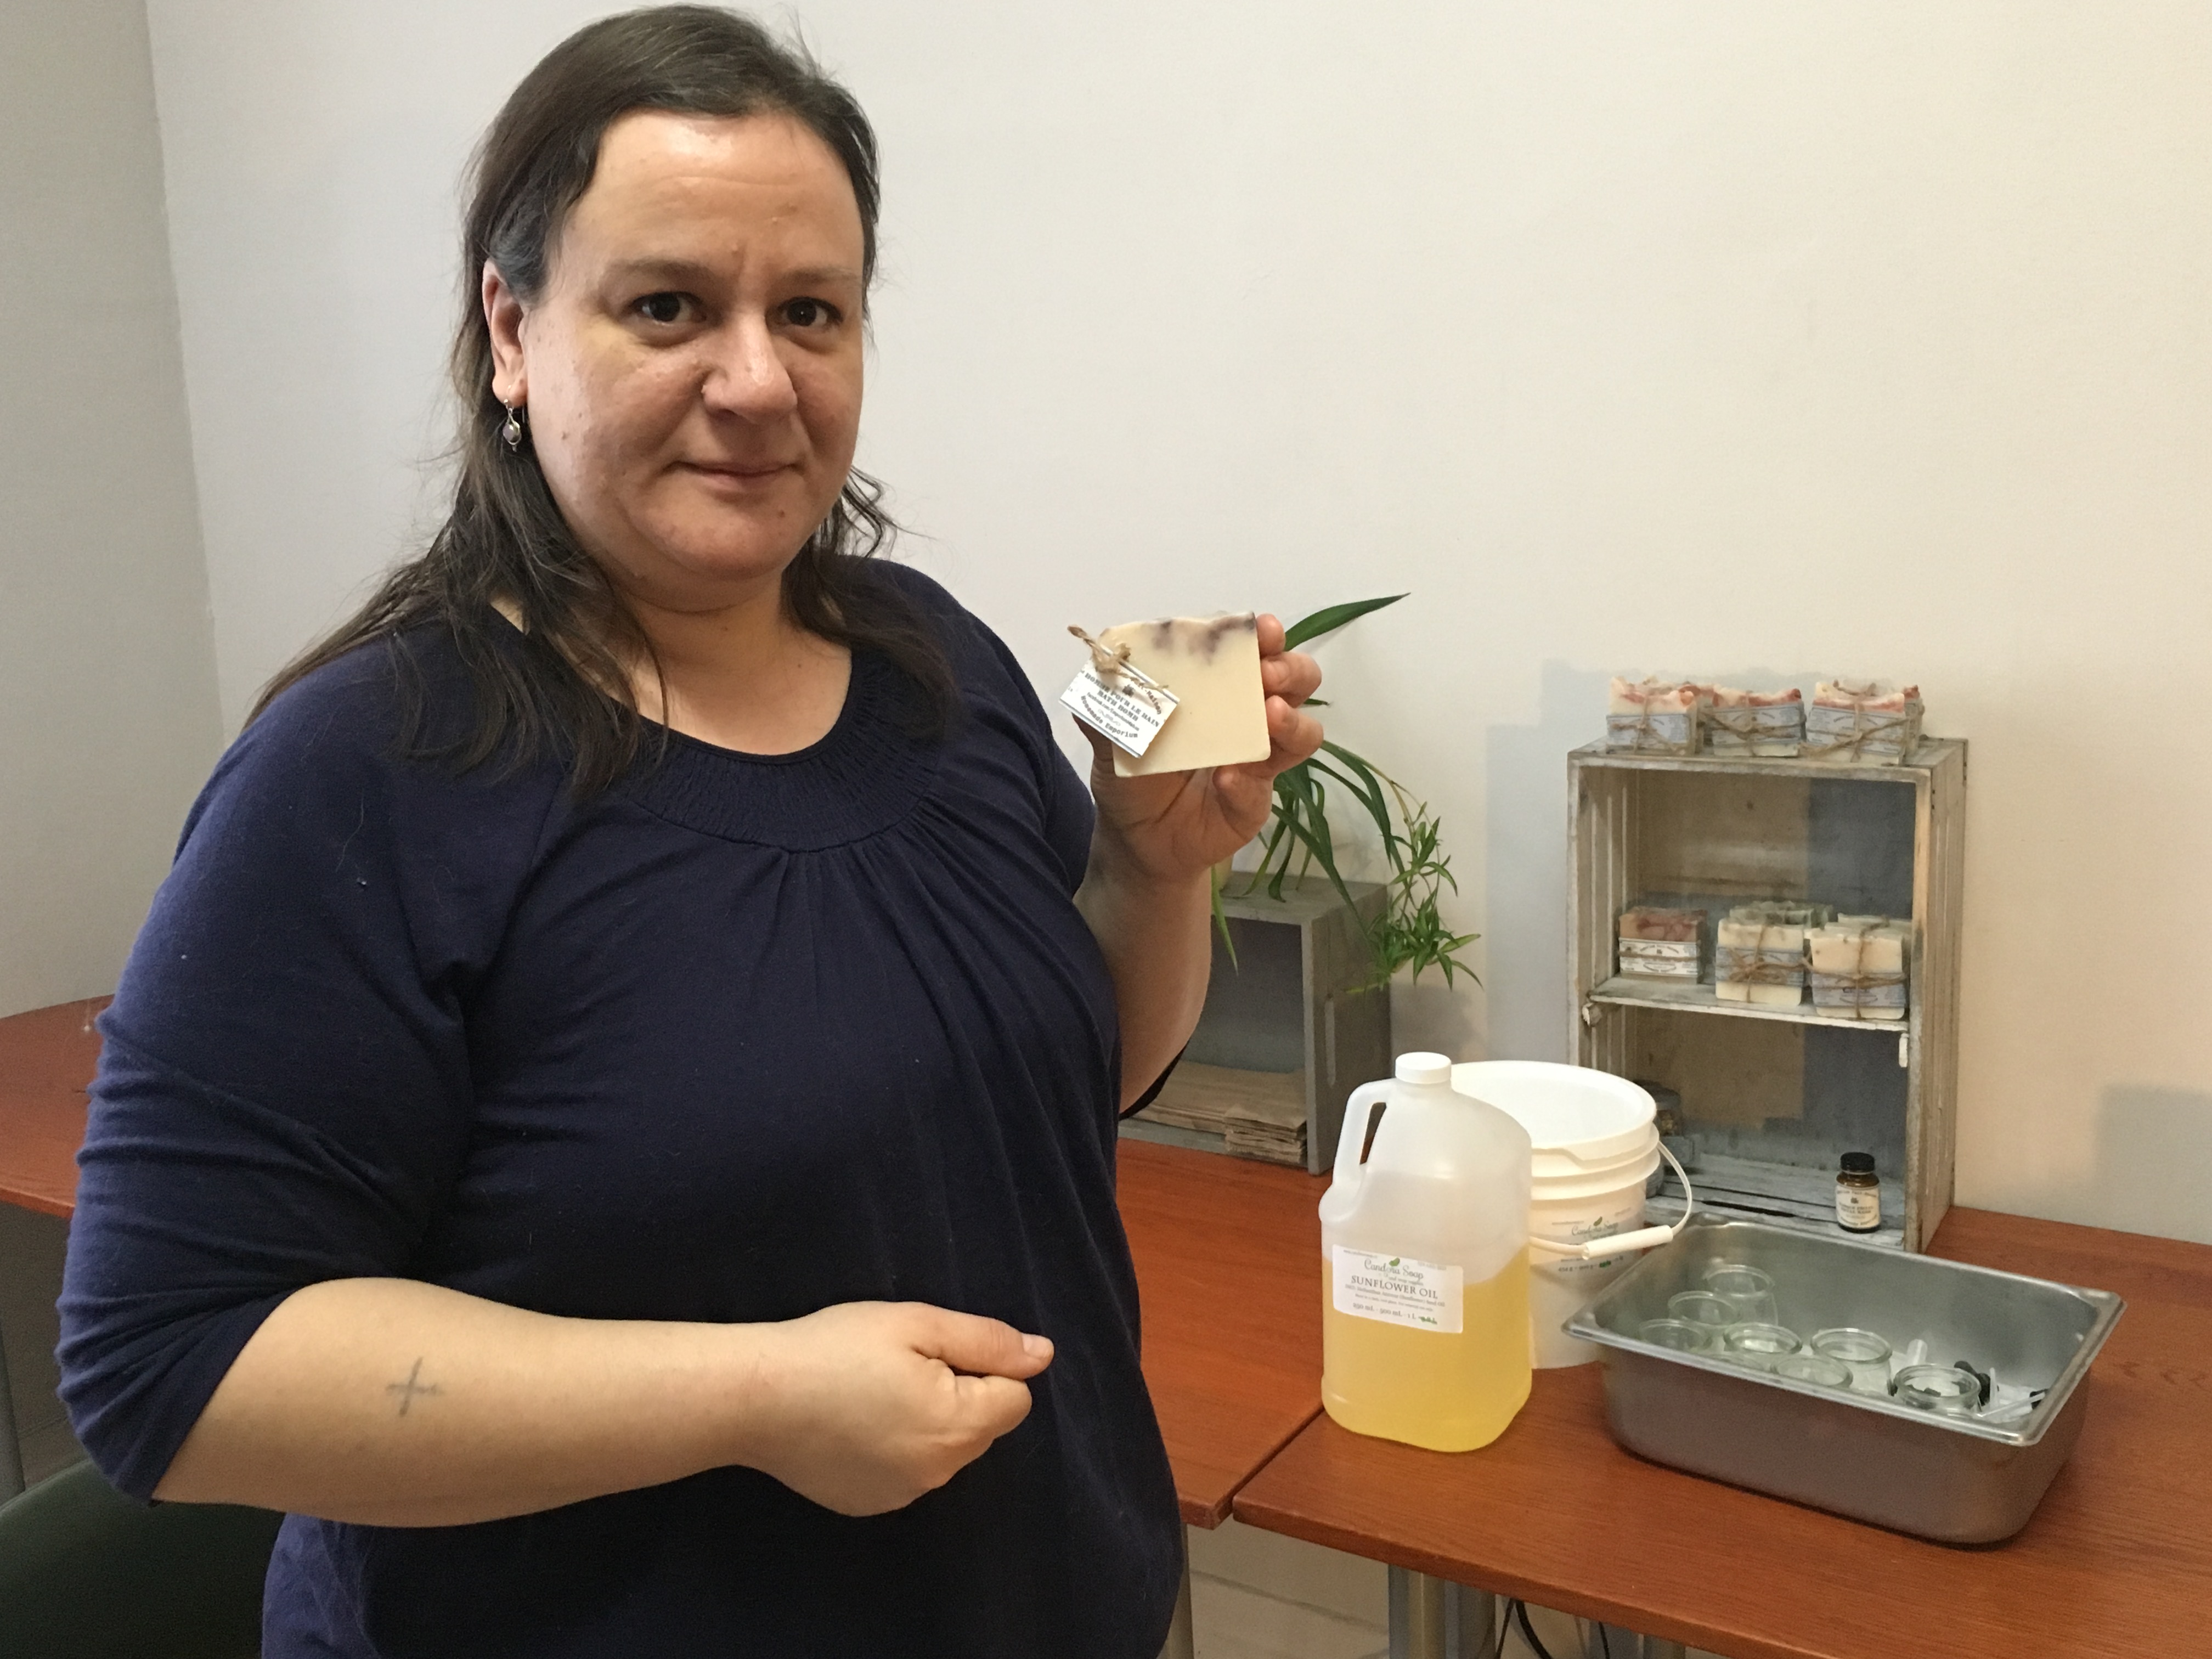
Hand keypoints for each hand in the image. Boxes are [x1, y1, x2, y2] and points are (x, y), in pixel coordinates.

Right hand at [736, 1302, 1051, 1515]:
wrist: (756, 1397)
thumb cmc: (838, 1348)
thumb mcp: (918, 1324)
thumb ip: (988, 1341)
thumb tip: (1042, 1356)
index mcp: (958, 1427)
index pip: (1014, 1398)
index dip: (981, 1366)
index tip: (930, 1352)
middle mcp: (938, 1473)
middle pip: (980, 1427)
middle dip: (957, 1395)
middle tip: (897, 1367)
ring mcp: (902, 1496)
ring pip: (944, 1451)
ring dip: (926, 1423)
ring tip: (870, 1393)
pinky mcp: (869, 1504)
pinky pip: (907, 1472)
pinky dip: (894, 1448)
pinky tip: (853, 1425)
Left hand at [1082, 613, 1323, 884]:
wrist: (1137, 842)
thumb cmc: (1132, 778)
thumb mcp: (1112, 742)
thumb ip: (1108, 711)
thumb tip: (1098, 676)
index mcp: (1215, 688)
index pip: (1246, 651)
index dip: (1259, 635)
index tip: (1261, 629)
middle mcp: (1245, 714)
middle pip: (1294, 679)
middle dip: (1289, 669)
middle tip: (1268, 675)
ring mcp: (1257, 757)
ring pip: (1303, 730)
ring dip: (1292, 719)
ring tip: (1271, 715)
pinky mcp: (1255, 799)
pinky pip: (1263, 788)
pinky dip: (1248, 782)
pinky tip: (1227, 780)